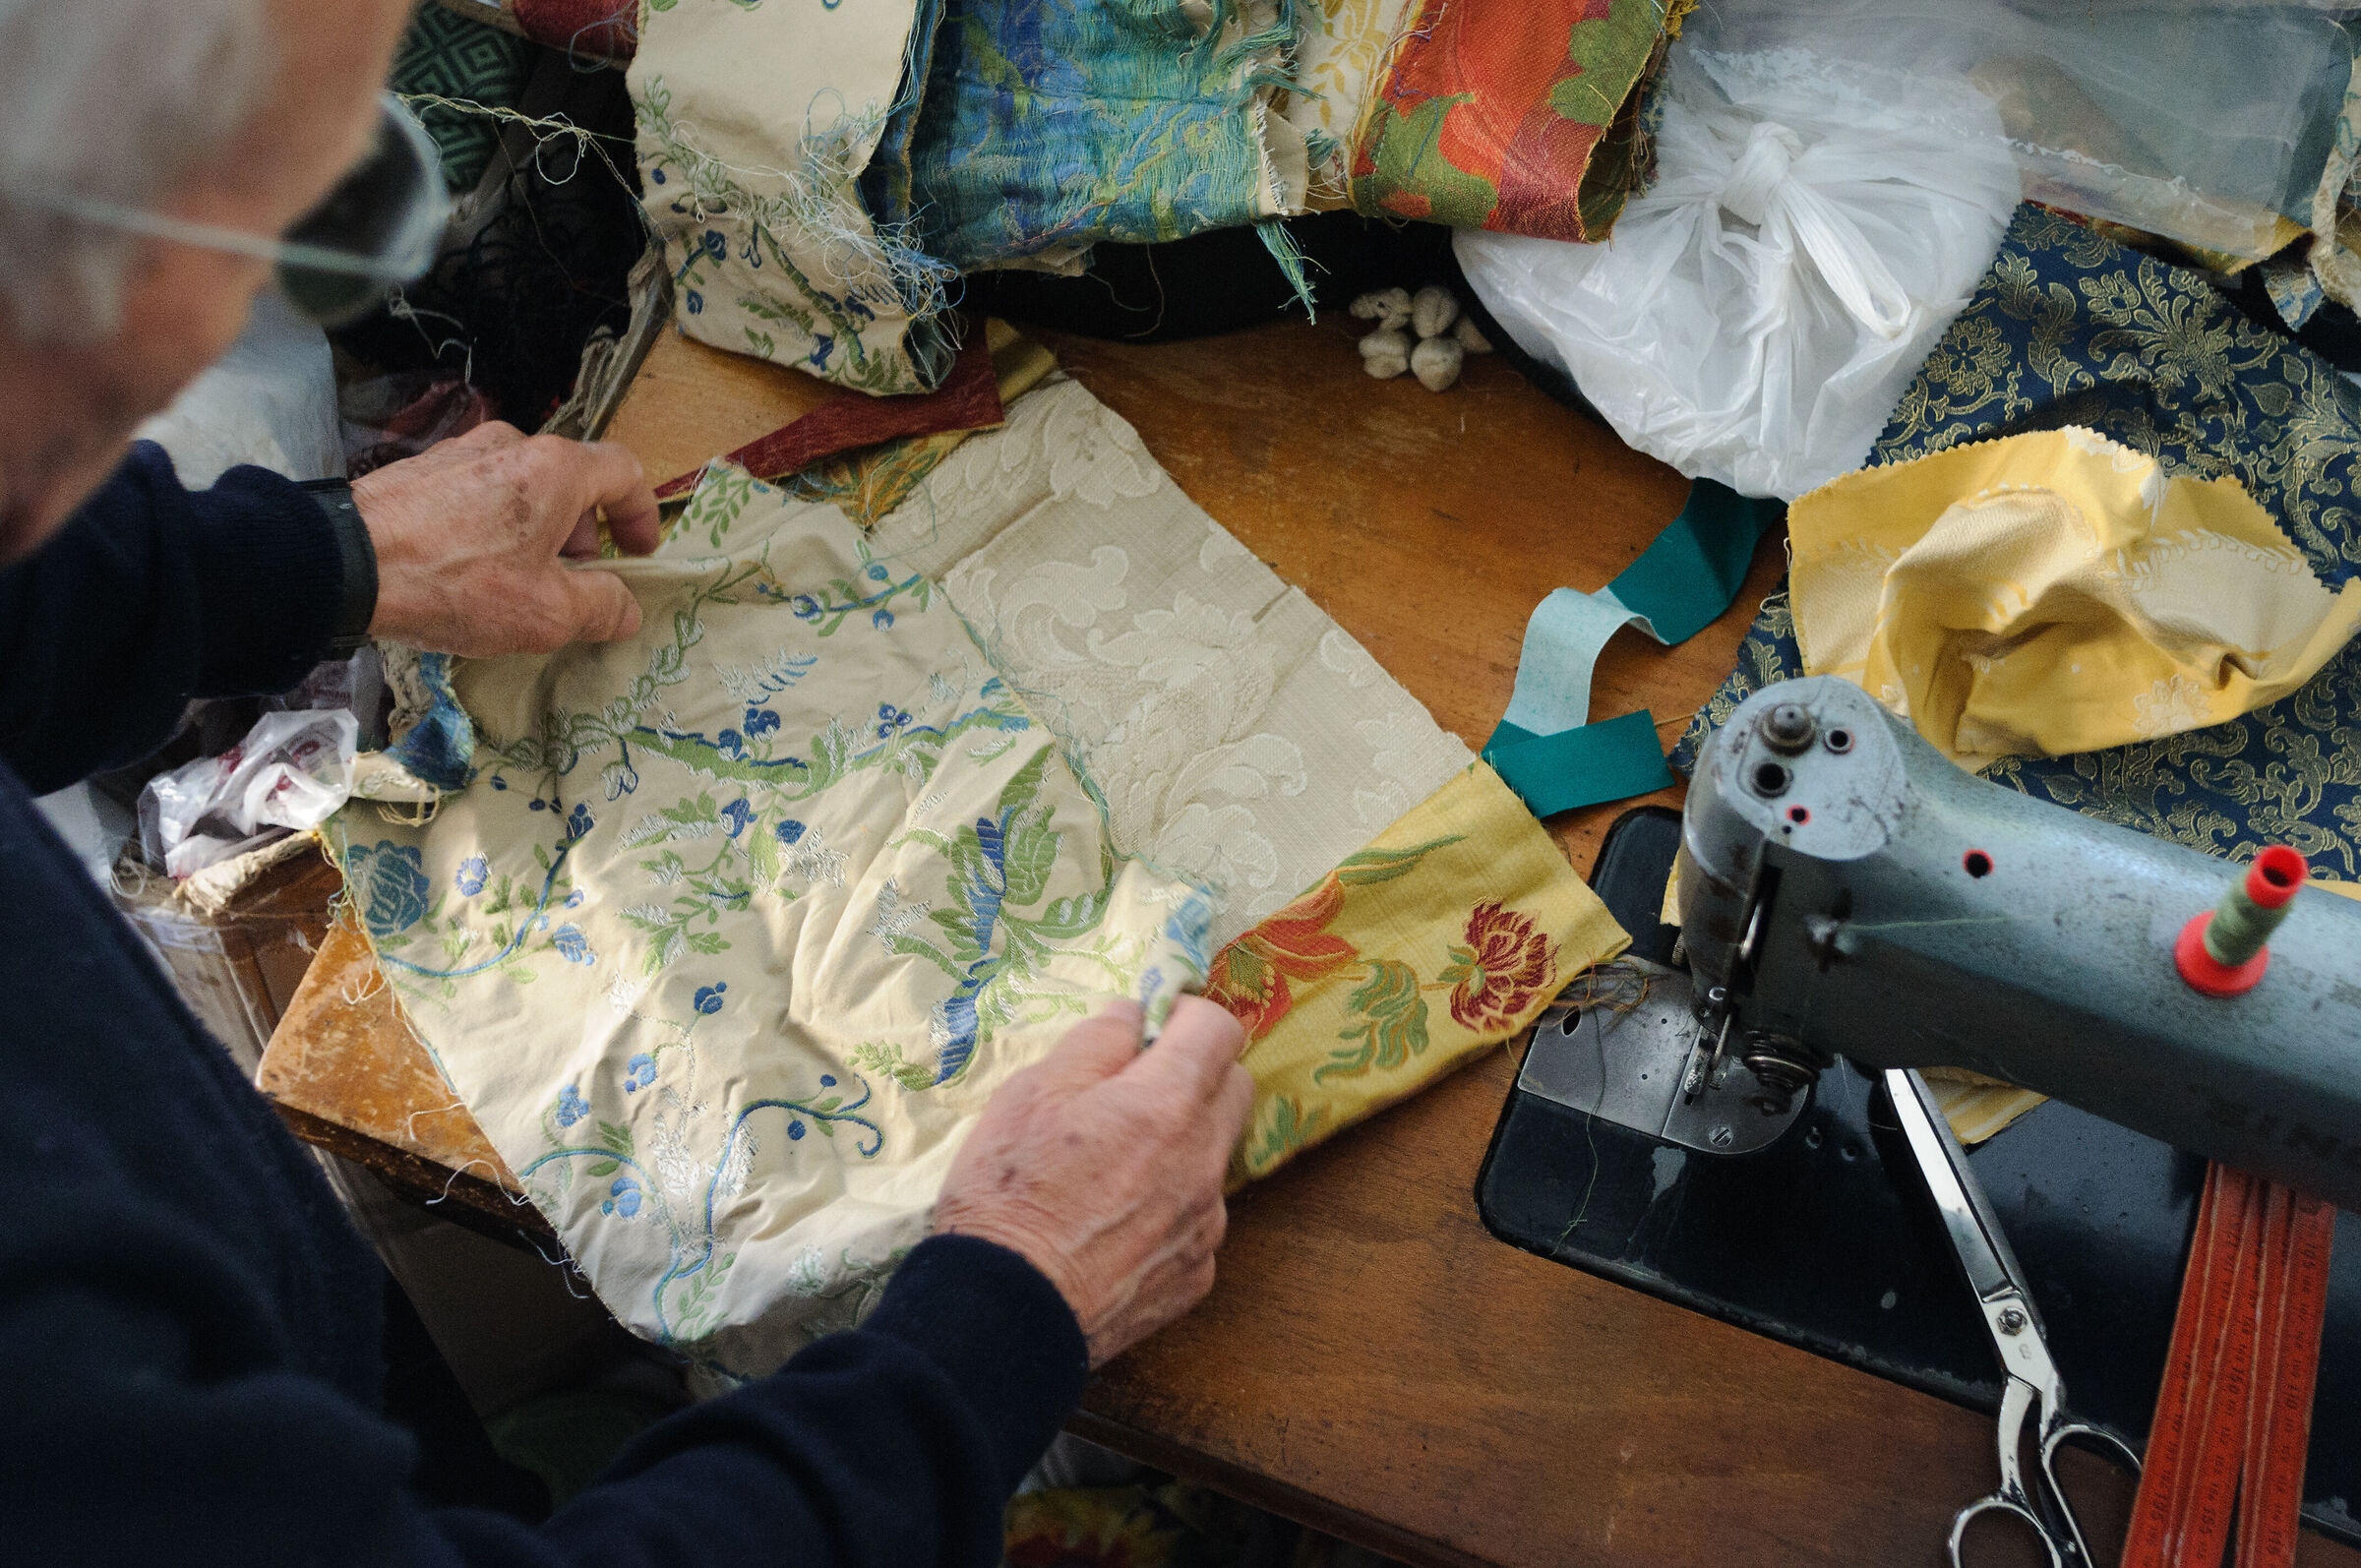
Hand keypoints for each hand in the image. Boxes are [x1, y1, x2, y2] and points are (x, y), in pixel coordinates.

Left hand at [352, 421, 662, 656]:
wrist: (347, 565)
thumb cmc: (459, 584)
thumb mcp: (547, 614)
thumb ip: (602, 608)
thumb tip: (625, 608)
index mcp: (556, 469)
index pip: (624, 471)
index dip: (641, 515)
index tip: (636, 554)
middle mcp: (513, 444)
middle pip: (571, 481)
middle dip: (583, 534)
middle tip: (574, 581)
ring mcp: (461, 450)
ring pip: (523, 486)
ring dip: (537, 529)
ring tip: (519, 579)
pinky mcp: (421, 468)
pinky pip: (478, 491)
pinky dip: (493, 524)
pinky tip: (470, 568)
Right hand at [933, 997, 1254, 1366]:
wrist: (1006, 1313)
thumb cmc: (1008, 1193)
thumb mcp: (1030, 1094)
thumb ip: (1094, 1043)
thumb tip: (1133, 1015)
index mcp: (1168, 1104)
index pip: (1220, 1029)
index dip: (1186, 1016)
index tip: (1153, 1027)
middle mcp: (1204, 1161)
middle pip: (1235, 1089)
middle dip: (1196, 1074)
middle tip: (1134, 1089)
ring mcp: (1206, 1224)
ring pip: (1214, 1159)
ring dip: (1180, 1146)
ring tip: (1110, 1169)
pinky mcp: (1196, 1276)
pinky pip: (1196, 1222)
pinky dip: (1168, 1210)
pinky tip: (1113, 1226)